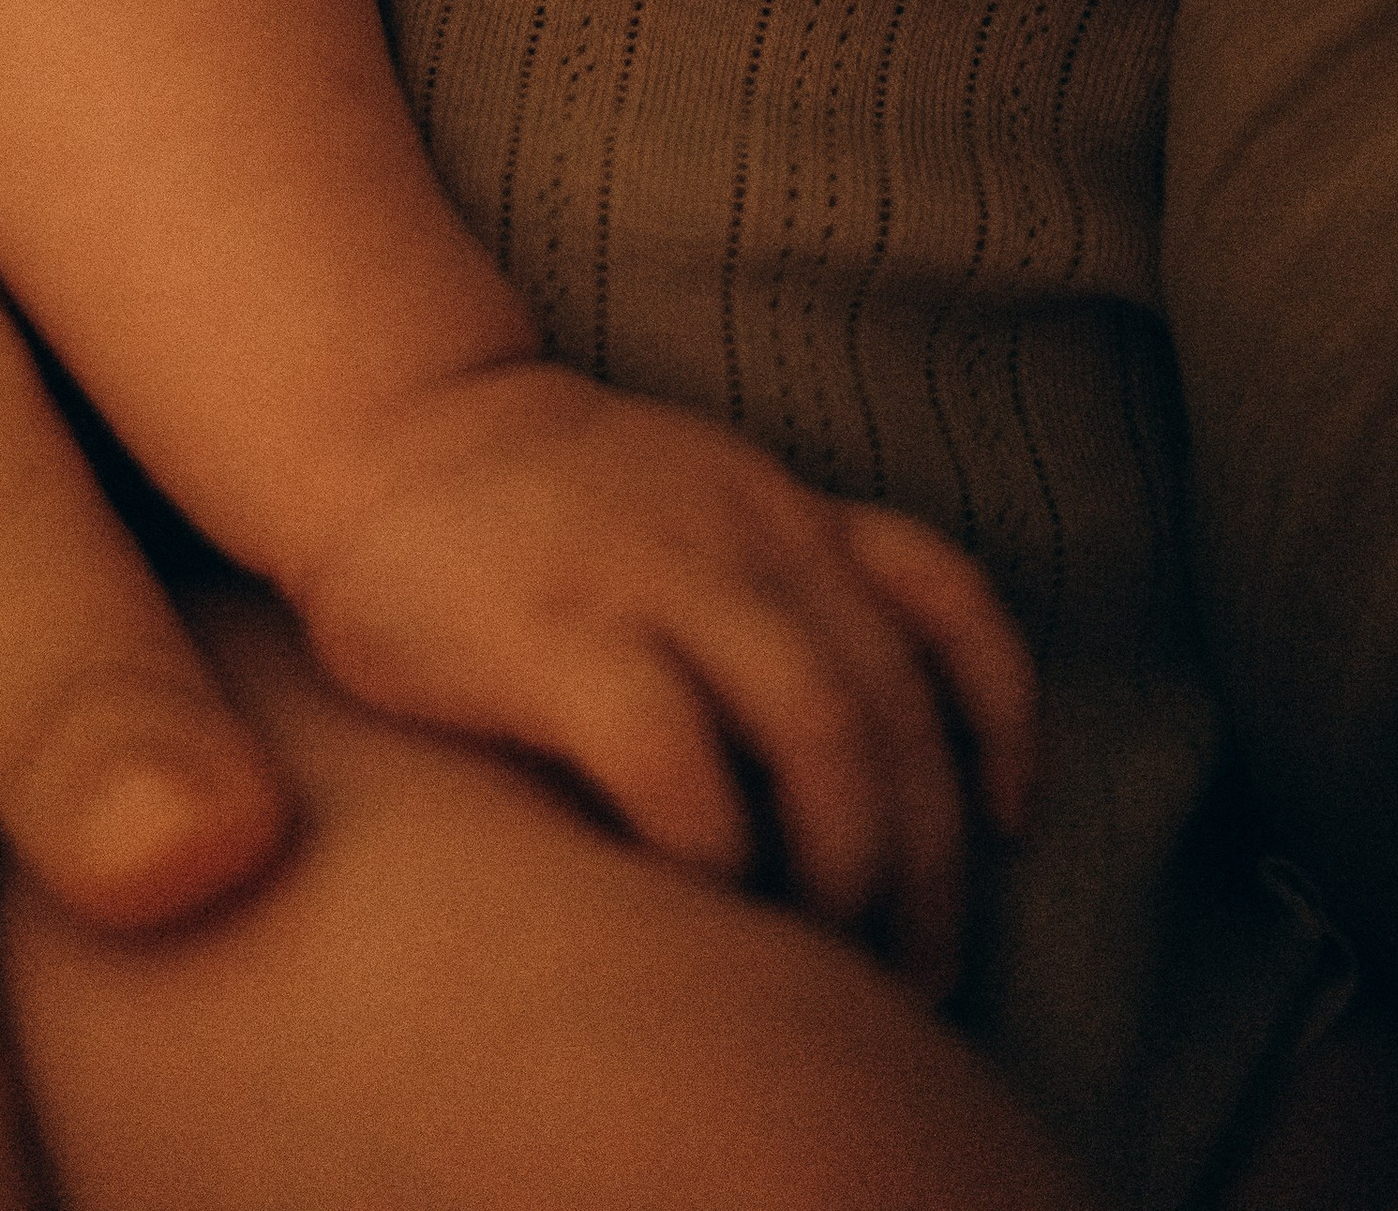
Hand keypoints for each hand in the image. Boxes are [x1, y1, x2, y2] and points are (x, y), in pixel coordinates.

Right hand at [286, 359, 1038, 1005]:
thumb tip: (886, 761)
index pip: (945, 603)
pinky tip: (703, 892)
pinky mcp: (552, 633)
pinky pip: (674, 753)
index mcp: (787, 513)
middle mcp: (746, 535)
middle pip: (889, 704)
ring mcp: (652, 575)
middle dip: (924, 858)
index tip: (1007, 827)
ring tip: (823, 951)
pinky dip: (713, 843)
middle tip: (908, 966)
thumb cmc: (551, 510)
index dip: (1002, 723)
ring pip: (817, 725)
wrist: (390, 430)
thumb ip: (790, 586)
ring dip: (842, 863)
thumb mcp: (704, 503)